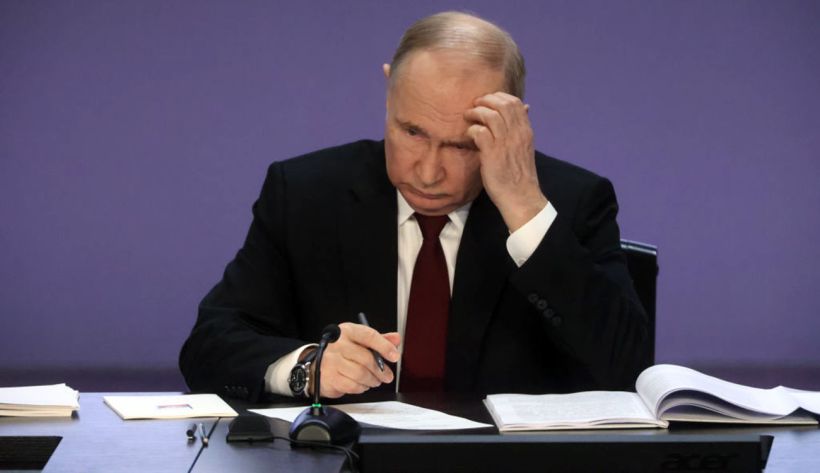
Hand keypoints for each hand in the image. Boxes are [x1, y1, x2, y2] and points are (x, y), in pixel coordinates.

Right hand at [314, 322, 399, 397]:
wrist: (318, 366)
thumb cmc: (342, 352)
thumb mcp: (360, 341)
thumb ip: (379, 340)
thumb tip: (396, 339)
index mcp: (348, 331)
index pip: (369, 336)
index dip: (384, 346)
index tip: (394, 356)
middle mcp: (338, 344)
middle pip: (366, 358)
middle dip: (381, 370)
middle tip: (387, 376)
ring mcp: (332, 361)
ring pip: (361, 374)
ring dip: (372, 380)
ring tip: (375, 380)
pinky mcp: (331, 377)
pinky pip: (353, 385)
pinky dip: (362, 387)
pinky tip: (363, 384)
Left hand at [464, 92, 546, 231]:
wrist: (520, 196)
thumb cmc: (518, 174)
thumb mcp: (524, 147)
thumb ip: (520, 128)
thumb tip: (525, 107)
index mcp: (526, 131)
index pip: (515, 103)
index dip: (498, 97)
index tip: (487, 102)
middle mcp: (517, 134)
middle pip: (502, 104)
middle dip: (485, 100)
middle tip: (475, 106)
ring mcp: (505, 143)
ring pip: (490, 115)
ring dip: (476, 113)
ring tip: (468, 117)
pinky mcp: (493, 154)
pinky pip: (480, 132)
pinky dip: (472, 130)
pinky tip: (469, 135)